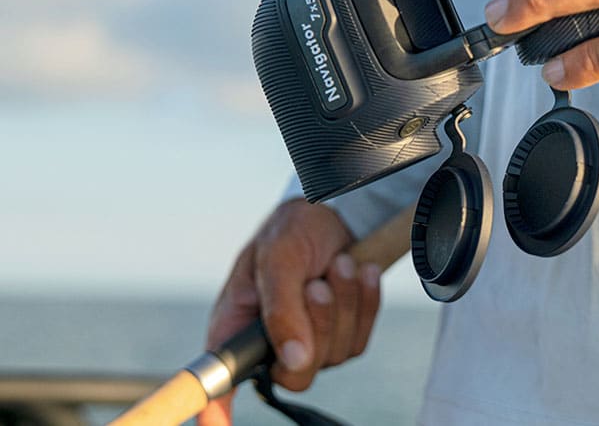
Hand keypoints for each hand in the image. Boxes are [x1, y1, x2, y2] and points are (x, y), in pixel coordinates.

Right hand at [197, 200, 381, 425]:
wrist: (336, 213)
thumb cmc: (293, 230)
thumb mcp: (278, 257)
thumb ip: (281, 307)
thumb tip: (293, 359)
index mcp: (236, 326)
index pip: (219, 380)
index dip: (214, 411)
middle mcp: (270, 343)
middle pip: (296, 375)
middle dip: (317, 326)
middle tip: (317, 284)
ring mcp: (310, 343)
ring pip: (334, 355)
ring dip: (343, 304)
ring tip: (340, 263)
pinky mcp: (342, 336)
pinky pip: (360, 338)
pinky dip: (365, 302)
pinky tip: (361, 270)